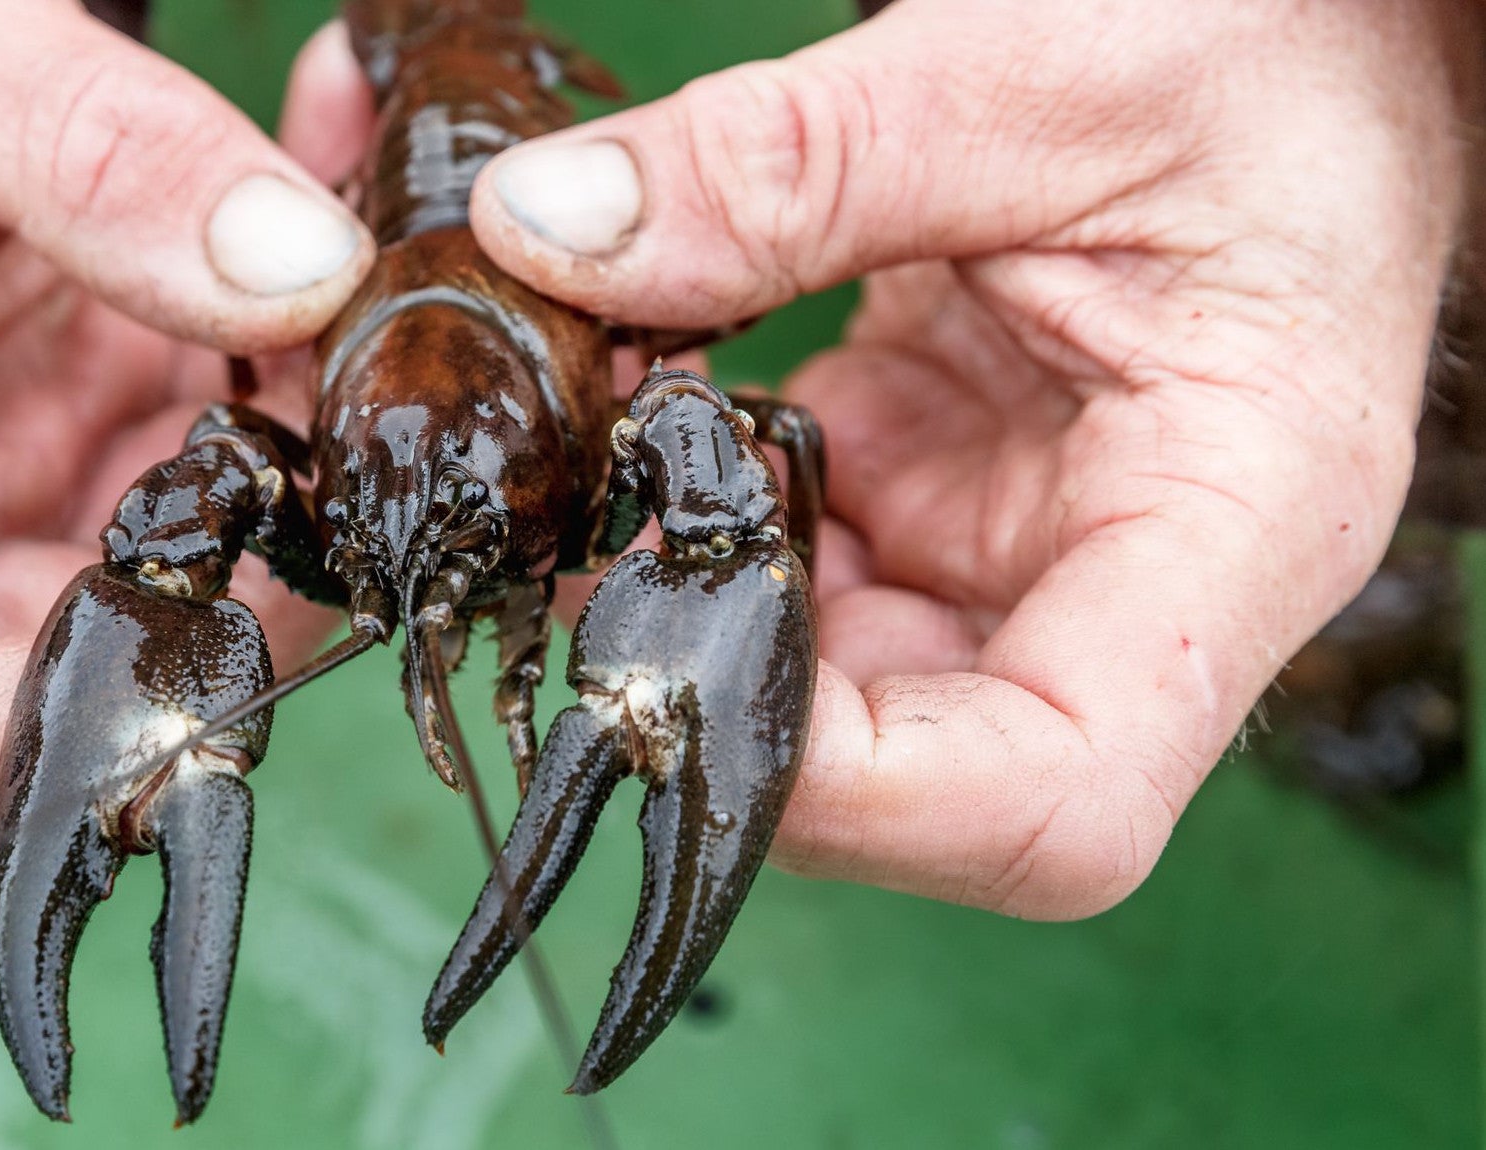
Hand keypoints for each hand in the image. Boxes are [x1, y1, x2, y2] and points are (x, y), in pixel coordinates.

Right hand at [0, 0, 375, 816]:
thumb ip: (104, 152)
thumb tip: (307, 278)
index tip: (162, 693)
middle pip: (28, 677)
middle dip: (217, 612)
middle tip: (348, 470)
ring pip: (157, 588)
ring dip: (293, 499)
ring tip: (351, 322)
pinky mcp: (66, 441)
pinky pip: (204, 476)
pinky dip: (291, 399)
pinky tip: (337, 267)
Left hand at [463, 0, 1478, 916]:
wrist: (1315, 30)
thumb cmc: (1270, 47)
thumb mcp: (1029, 76)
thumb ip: (791, 166)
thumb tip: (552, 238)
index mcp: (1234, 527)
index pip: (1053, 798)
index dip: (852, 799)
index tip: (672, 678)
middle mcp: (1136, 584)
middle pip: (917, 772)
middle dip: (728, 685)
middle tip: (594, 544)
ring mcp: (1033, 546)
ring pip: (834, 679)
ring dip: (699, 592)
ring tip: (615, 447)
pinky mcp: (953, 490)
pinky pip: (806, 561)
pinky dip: (710, 507)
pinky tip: (659, 408)